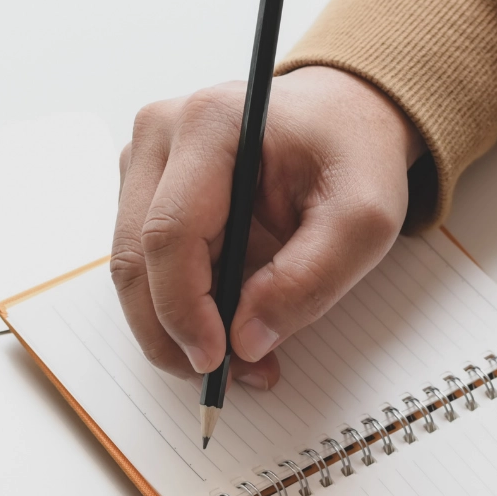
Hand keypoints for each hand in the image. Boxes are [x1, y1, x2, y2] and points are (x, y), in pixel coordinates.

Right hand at [112, 66, 423, 388]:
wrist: (343, 117)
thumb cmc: (352, 156)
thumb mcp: (364, 220)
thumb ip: (310, 280)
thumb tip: (246, 342)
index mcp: (211, 123)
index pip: (169, 233)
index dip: (184, 309)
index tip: (217, 360)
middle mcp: (160, 133)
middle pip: (135, 258)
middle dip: (172, 333)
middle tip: (224, 378)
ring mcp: (144, 159)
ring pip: (133, 268)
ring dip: (173, 328)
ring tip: (237, 359)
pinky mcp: (144, 186)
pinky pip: (144, 264)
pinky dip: (177, 308)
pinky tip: (223, 324)